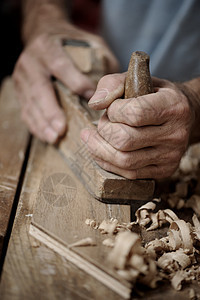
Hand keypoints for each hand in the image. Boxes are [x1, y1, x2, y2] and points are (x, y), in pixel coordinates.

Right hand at [13, 19, 118, 142]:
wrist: (42, 33)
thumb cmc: (69, 42)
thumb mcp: (87, 41)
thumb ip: (101, 59)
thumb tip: (114, 89)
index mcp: (48, 46)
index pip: (61, 66)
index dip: (76, 84)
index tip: (92, 102)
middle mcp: (31, 61)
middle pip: (40, 89)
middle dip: (51, 111)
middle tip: (61, 130)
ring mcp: (22, 77)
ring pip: (30, 103)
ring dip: (42, 124)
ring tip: (54, 139)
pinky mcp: (19, 90)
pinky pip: (25, 111)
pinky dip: (36, 126)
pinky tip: (46, 136)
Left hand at [80, 74, 192, 178]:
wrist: (184, 115)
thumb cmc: (154, 96)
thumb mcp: (136, 80)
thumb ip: (112, 84)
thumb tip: (94, 104)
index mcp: (172, 106)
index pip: (134, 114)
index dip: (113, 111)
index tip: (112, 107)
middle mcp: (175, 133)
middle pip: (125, 140)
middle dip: (104, 130)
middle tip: (103, 123)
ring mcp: (171, 155)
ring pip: (124, 160)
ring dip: (100, 149)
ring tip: (92, 137)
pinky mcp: (164, 170)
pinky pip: (129, 174)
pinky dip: (108, 162)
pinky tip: (100, 151)